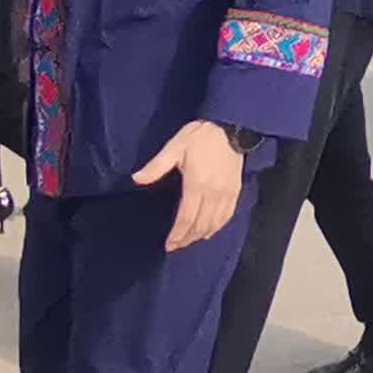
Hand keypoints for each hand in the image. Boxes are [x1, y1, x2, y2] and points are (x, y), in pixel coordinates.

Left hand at [135, 119, 246, 250]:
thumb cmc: (199, 136)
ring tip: (189, 241)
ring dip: (201, 235)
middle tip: (176, 246)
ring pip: (214, 223)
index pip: (186, 217)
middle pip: (200, 224)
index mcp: (197, 184)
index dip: (177, 234)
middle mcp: (213, 193)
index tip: (169, 244)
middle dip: (187, 238)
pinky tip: (210, 231)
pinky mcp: (235, 191)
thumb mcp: (174, 147)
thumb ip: (156, 166)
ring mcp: (226, 193)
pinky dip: (217, 227)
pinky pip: (227, 216)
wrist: (230, 127)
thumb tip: (136, 179)